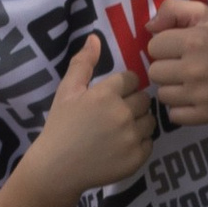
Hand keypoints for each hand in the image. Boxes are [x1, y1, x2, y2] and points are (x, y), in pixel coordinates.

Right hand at [23, 35, 153, 194]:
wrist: (57, 168)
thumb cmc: (60, 126)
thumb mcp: (66, 92)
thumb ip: (82, 64)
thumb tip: (95, 37)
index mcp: (106, 94)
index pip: (132, 79)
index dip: (124, 85)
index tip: (114, 94)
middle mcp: (123, 114)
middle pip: (145, 98)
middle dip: (133, 102)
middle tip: (117, 112)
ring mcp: (131, 137)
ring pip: (150, 120)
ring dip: (140, 121)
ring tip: (121, 128)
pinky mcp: (137, 158)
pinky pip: (149, 142)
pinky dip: (140, 142)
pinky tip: (122, 145)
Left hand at [145, 0, 207, 126]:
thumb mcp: (202, 13)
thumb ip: (172, 9)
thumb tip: (149, 27)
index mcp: (193, 41)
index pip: (154, 47)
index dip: (165, 45)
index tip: (179, 47)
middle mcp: (196, 69)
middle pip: (154, 72)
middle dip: (166, 67)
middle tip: (183, 65)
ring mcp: (201, 95)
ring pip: (162, 95)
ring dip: (172, 88)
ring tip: (189, 81)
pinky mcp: (207, 114)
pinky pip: (174, 115)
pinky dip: (181, 108)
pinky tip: (193, 97)